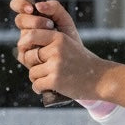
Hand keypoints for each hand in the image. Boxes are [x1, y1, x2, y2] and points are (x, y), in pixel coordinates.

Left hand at [9, 0, 124, 108]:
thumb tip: (23, 48)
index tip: (26, 51)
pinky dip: (39, 88)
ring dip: (36, 78)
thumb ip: (50, 42)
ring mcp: (56, 65)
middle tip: (41, 70)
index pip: (31, 35)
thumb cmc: (82, 62)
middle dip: (32, 65)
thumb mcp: (69, 44)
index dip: (24, 44)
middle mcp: (57, 50)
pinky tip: (47, 88)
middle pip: (29, 56)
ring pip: (32, 72)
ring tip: (48, 79)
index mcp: (60, 37)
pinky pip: (36, 84)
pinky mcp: (55, 80)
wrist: (101, 79)